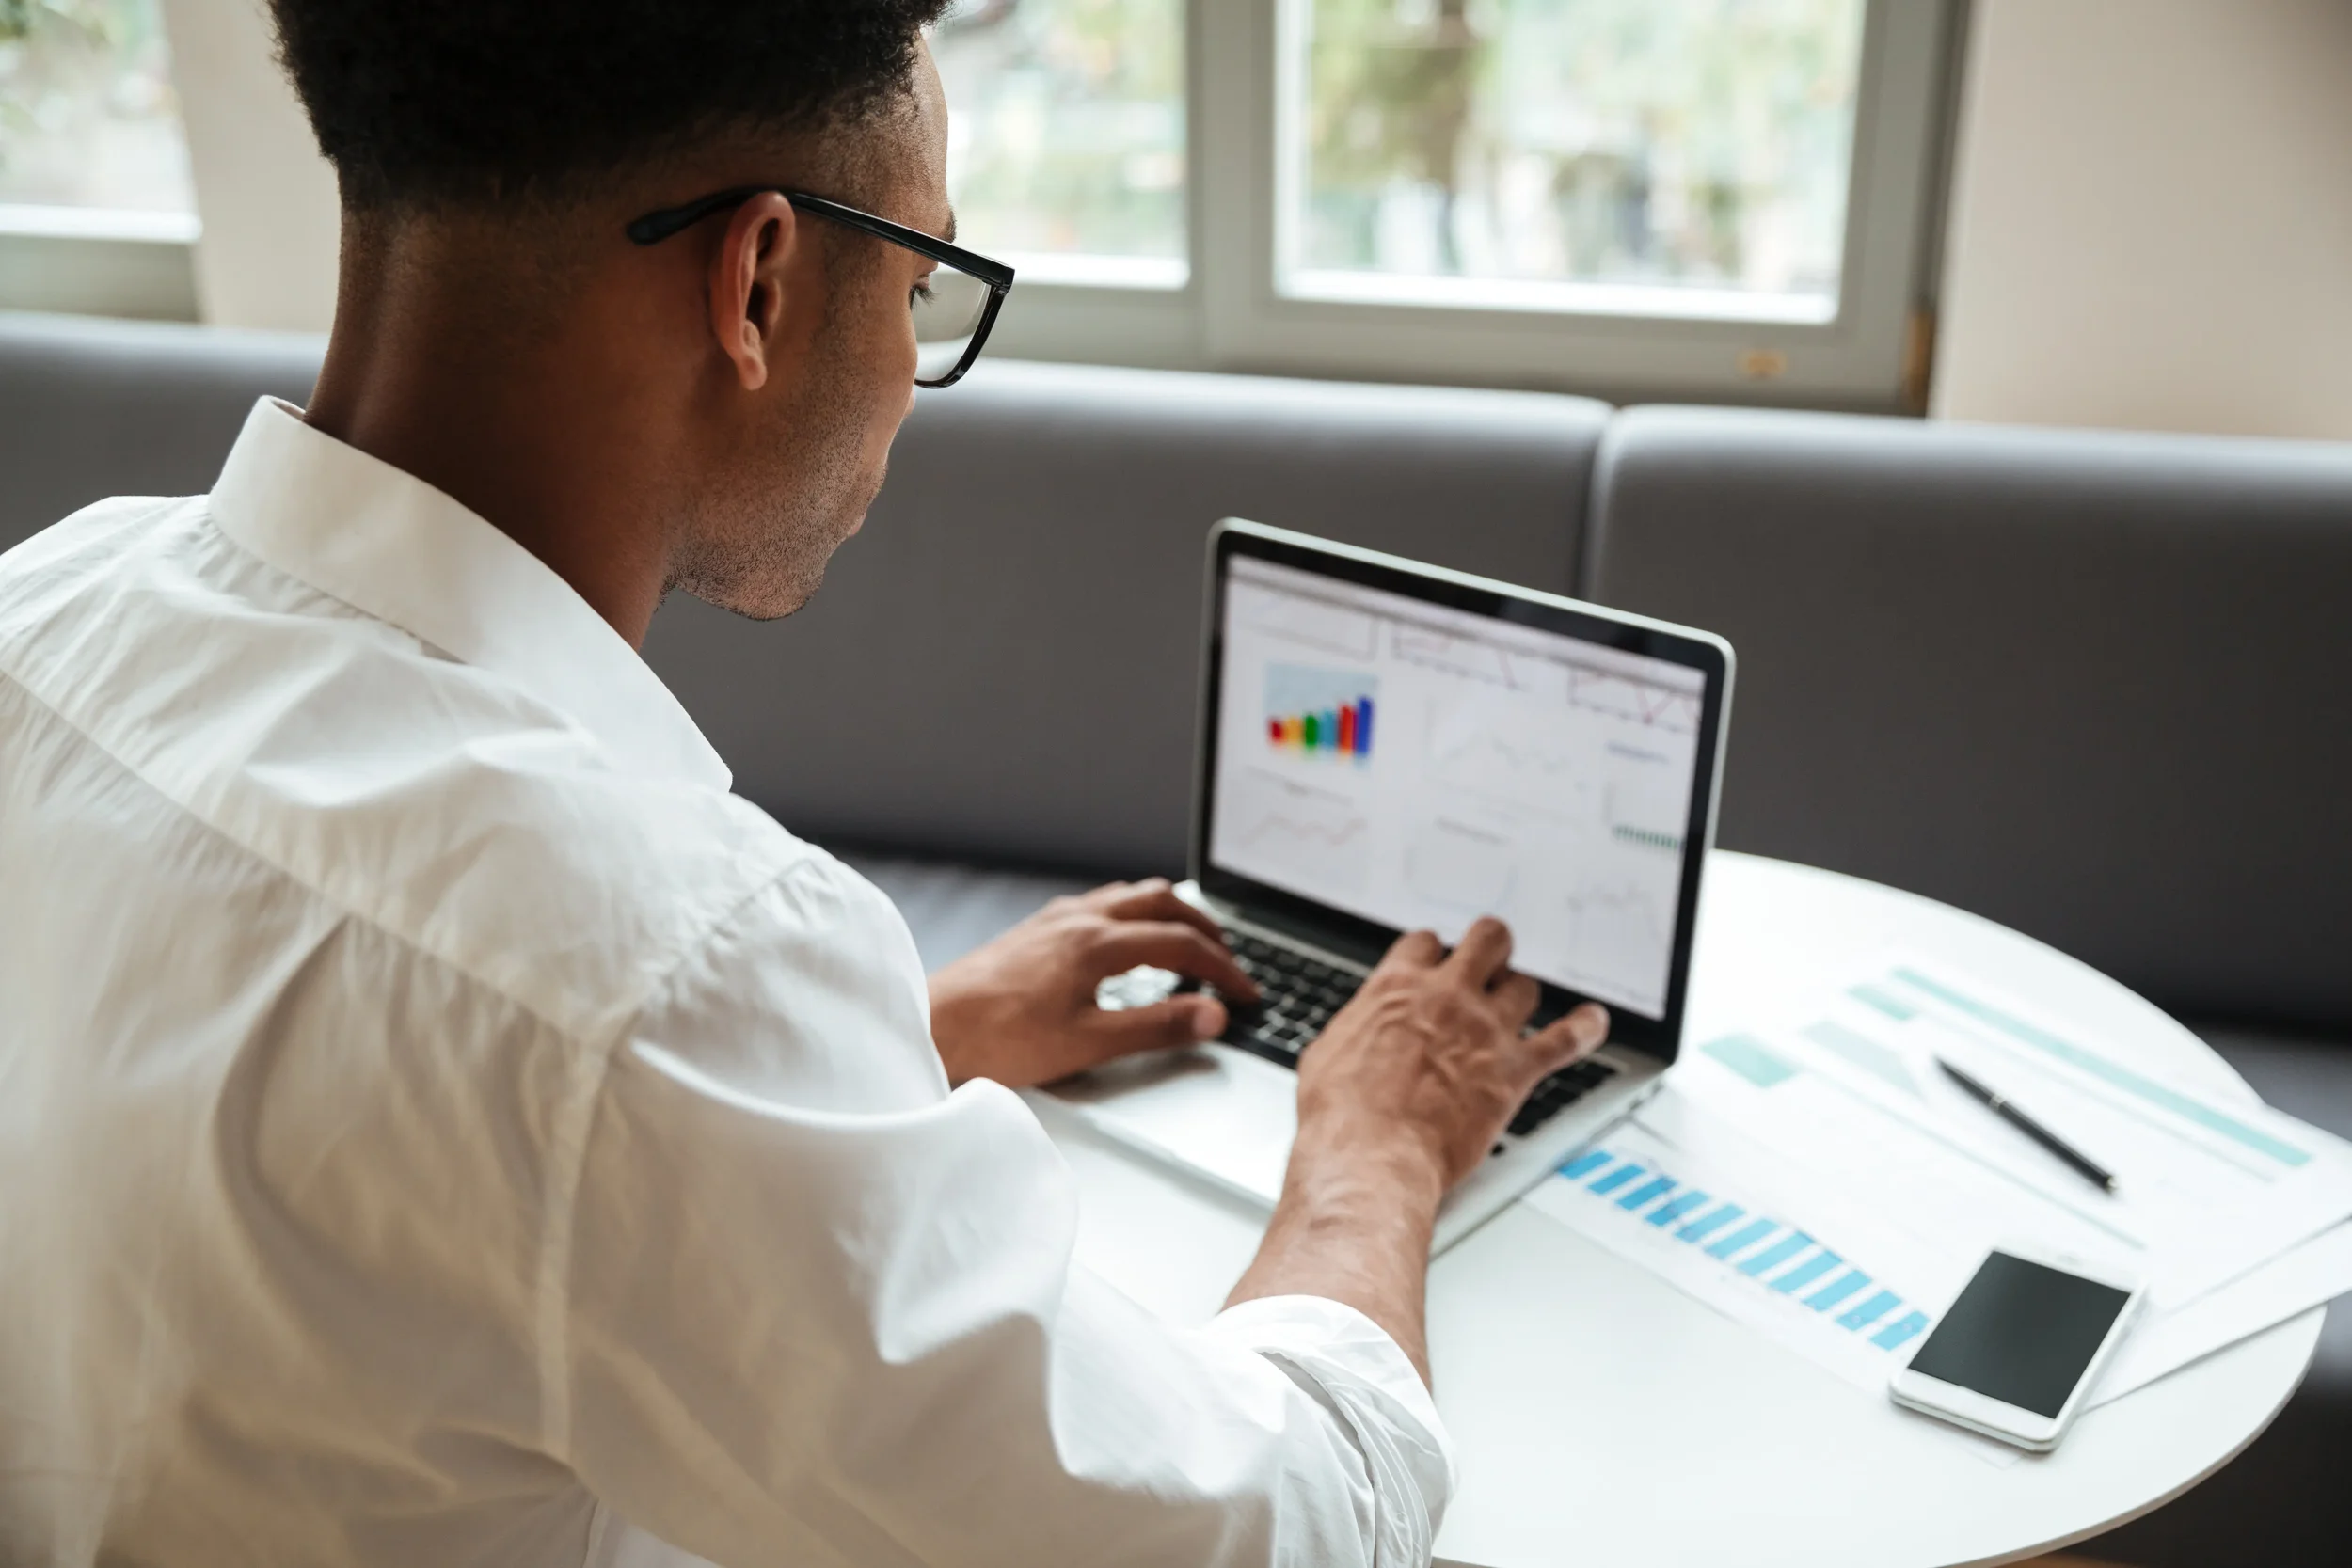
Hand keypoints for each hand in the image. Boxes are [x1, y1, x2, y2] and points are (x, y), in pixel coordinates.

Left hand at [927, 879, 1260, 1088]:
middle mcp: (1079, 920)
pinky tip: (1122, 941)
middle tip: (1229, 958)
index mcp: (1099, 944)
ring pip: (1128, 895)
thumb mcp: (1090, 1043)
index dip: (1224, 971)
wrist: (931, 1027)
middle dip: (1204, 928)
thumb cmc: (999, 1039)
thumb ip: (1157, 1027)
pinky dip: (1130, 915)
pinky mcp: (1033, 931)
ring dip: (1167, 913)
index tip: (1246, 994)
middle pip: (1162, 903)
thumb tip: (1212, 1016)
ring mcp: (1054, 920)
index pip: (1183, 946)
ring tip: (1186, 940)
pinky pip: (1098, 904)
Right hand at [1295, 917, 1609, 1191]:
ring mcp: (1486, 1030)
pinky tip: (1592, 1022)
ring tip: (1521, 1003)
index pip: (1425, 943)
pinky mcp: (1514, 1070)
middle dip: (1491, 949)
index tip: (1435, 965)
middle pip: (1488, 941)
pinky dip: (1584, 1028)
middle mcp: (1448, 997)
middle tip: (1490, 962)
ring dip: (1522, 994)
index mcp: (1397, 988)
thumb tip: (1361, 1028)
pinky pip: (1566, 1039)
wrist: (1372, 1154)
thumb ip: (1358, 1028)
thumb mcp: (1327, 1053)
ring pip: (1525, 987)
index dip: (1433, 954)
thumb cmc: (1342, 1115)